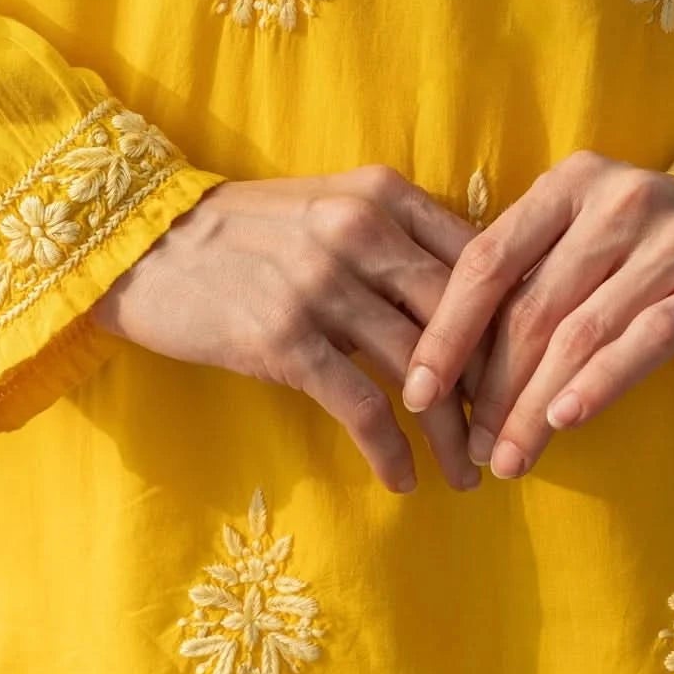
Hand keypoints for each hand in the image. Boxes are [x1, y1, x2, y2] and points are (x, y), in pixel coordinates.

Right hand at [91, 166, 491, 494]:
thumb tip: (474, 293)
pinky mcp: (284, 337)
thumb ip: (396, 232)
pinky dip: (391, 450)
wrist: (144, 243)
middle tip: (511, 434)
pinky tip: (403, 480)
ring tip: (470, 474)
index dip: (512, 323)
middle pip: (460, 318)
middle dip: (494, 386)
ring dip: (452, 433)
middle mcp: (361, 230)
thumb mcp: (329, 204)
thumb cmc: (245, 231)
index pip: (478, 260)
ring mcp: (324, 284)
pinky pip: (361, 405)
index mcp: (382, 193)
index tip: (529, 371)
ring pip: (419, 369)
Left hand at [399, 150, 673, 478]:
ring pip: (583, 333)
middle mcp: (618, 201)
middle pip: (534, 306)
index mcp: (571, 183)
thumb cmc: (651, 247)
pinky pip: (647, 339)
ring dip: (537, 404)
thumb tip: (451, 364)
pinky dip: (602, 383)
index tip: (417, 390)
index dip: (447, 327)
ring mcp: (672, 238)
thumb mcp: (588, 236)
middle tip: (471, 446)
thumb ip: (531, 276)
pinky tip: (567, 422)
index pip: (489, 257)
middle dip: (493, 386)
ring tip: (509, 457)